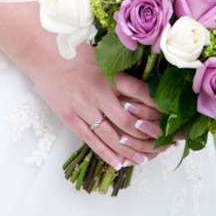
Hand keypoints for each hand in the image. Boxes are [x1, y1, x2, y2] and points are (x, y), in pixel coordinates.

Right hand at [29, 45, 168, 167]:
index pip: (142, 93)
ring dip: (129, 150)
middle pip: (129, 121)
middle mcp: (99, 90)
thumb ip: (122, 77)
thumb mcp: (104, 59)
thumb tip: (147, 94)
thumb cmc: (76, 55)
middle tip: (162, 146)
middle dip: (148, 136)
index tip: (172, 121)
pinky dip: (106, 153)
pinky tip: (117, 162)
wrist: (43, 53)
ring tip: (143, 160)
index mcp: (111, 73)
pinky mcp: (69, 116)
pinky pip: (90, 140)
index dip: (159, 109)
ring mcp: (83, 105)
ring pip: (111, 135)